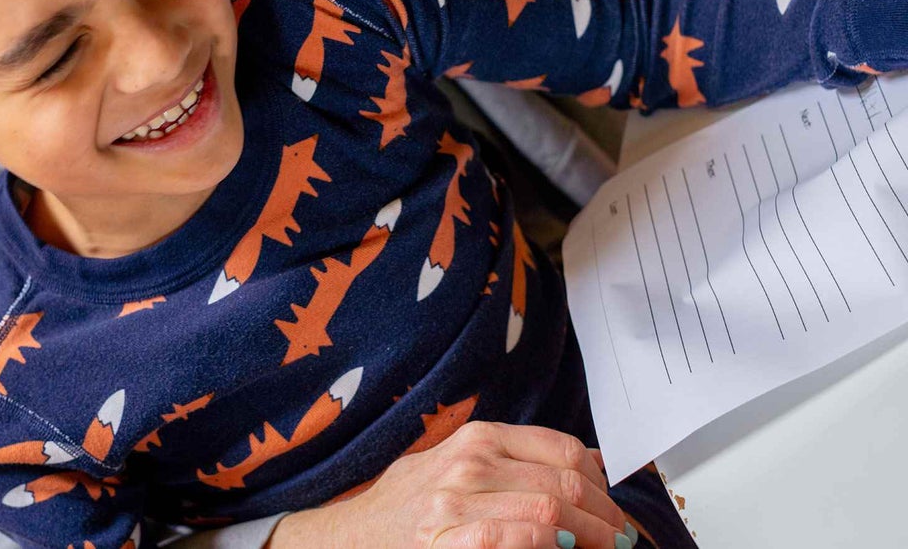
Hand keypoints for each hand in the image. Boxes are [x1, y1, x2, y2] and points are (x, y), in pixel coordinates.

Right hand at [267, 422, 633, 548]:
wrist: (352, 537)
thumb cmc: (408, 505)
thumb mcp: (459, 464)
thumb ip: (516, 459)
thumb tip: (588, 461)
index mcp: (478, 438)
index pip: (564, 452)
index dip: (603, 484)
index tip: (616, 509)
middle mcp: (471, 462)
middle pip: (566, 486)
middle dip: (607, 519)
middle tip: (624, 540)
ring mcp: (458, 503)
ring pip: (551, 515)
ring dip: (592, 539)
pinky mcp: (451, 540)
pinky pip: (518, 540)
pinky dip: (552, 548)